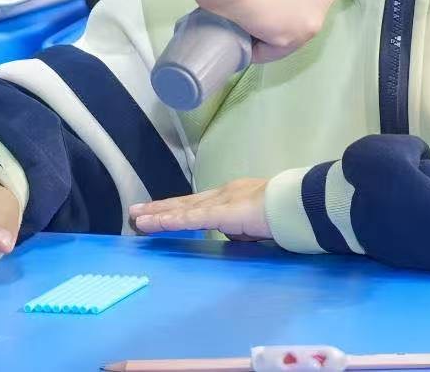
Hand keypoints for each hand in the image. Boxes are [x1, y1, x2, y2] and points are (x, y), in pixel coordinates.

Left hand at [130, 178, 270, 240]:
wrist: (293, 205)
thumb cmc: (281, 213)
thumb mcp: (255, 222)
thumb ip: (239, 227)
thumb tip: (231, 233)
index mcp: (231, 197)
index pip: (198, 204)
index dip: (178, 208)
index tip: (160, 211)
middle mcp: (221, 195)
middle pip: (184, 203)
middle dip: (159, 208)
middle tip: (137, 211)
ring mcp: (218, 202)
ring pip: (181, 209)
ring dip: (157, 214)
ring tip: (136, 217)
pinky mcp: (217, 213)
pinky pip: (187, 218)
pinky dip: (167, 220)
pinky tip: (150, 223)